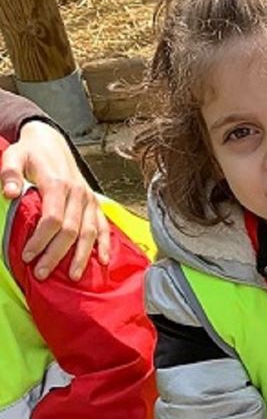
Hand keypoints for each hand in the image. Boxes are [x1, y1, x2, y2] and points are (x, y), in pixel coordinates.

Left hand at [2, 120, 108, 280]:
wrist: (51, 142)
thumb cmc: (30, 153)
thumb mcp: (13, 155)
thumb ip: (9, 173)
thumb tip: (9, 193)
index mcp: (57, 184)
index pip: (52, 219)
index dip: (41, 240)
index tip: (27, 256)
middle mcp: (78, 194)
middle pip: (71, 231)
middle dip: (57, 254)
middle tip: (42, 273)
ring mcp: (89, 200)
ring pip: (89, 233)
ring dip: (81, 256)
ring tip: (73, 276)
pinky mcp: (96, 203)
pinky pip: (104, 227)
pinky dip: (105, 244)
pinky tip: (103, 261)